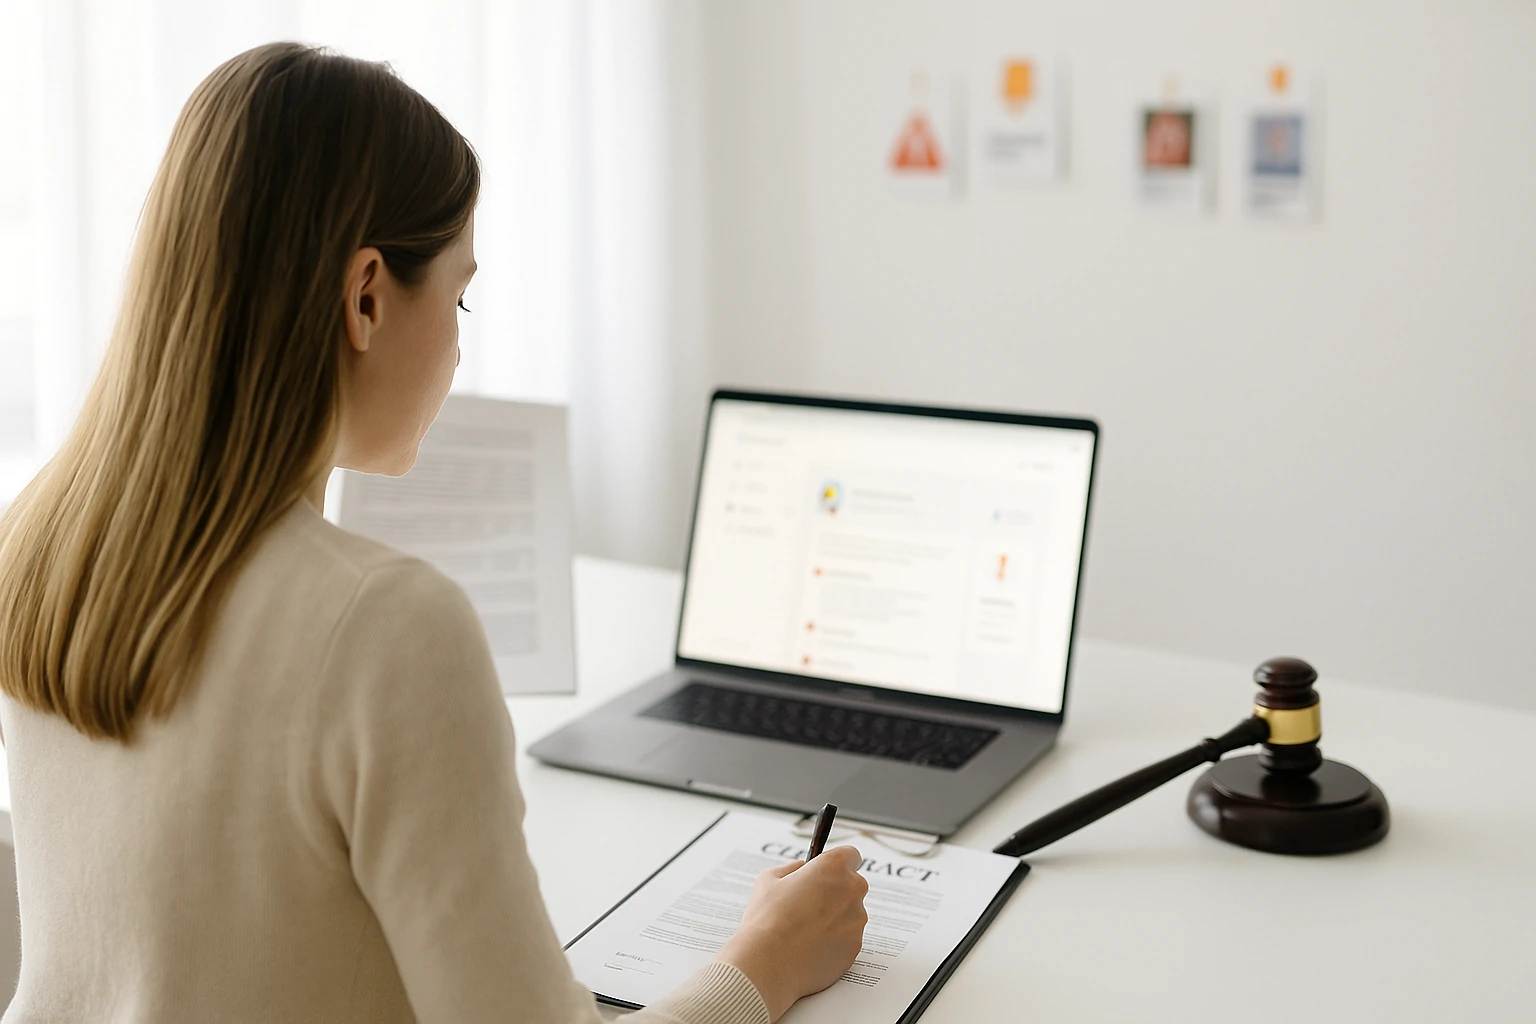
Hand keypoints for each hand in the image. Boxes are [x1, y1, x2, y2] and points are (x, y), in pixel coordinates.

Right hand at [715, 845, 868, 1020]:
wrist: (769, 964)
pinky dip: (835, 940)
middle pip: (853, 885)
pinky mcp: (855, 947)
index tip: (827, 872)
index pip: (851, 855)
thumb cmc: (767, 920)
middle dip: (836, 891)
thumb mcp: (769, 880)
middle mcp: (851, 891)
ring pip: (851, 913)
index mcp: (833, 867)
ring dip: (836, 917)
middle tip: (810, 903)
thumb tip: (801, 869)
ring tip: (805, 929)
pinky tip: (811, 945)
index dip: (837, 863)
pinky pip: (848, 938)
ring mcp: (856, 921)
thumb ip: (791, 869)